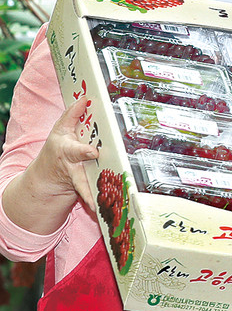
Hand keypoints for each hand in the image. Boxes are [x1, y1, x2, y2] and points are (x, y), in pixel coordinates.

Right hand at [2, 96, 99, 234]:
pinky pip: (92, 197)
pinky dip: (97, 204)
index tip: (92, 152)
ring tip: (102, 207)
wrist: (47, 176)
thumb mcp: (61, 130)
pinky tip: (104, 212)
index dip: (84, 151)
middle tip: (102, 184)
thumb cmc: (57, 149)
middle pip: (82, 175)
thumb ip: (73, 114)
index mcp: (67, 151)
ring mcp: (78, 181)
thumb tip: (85, 98)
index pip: (76, 150)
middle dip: (88, 180)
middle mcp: (72, 168)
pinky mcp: (84, 190)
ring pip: (86, 190)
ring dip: (94, 197)